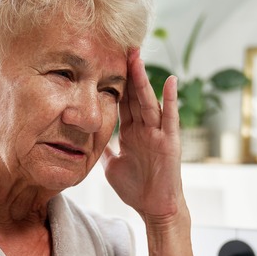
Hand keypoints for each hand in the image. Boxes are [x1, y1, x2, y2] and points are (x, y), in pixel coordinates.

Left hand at [102, 49, 187, 228]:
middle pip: (134, 95)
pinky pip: (169, 118)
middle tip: (122, 46)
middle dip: (128, 72)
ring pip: (148, 101)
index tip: (106, 61)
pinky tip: (170, 81)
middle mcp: (144, 128)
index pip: (121, 101)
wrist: (154, 209)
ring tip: (137, 57)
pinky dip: (170, 100)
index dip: (115, 82)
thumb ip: (103, 148)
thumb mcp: (111, 165)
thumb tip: (86, 137)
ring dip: (143, 79)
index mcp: (131, 132)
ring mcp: (158, 133)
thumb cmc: (136, 188)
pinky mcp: (169, 142)